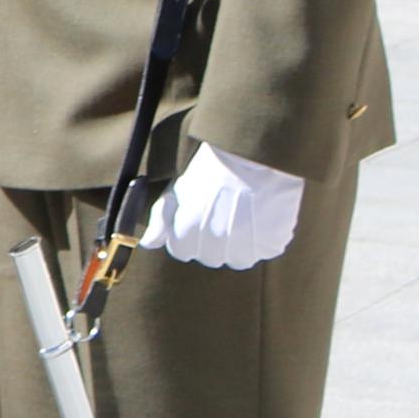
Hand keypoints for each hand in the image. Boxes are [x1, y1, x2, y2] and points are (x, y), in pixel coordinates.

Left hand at [147, 143, 305, 269]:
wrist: (251, 158)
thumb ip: (159, 221)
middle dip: (212, 242)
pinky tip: (260, 217)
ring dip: (237, 244)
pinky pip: (263, 252)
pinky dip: (262, 240)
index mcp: (186, 234)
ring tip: (241, 216)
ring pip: (236, 259)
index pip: (182, 252)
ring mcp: (244, 248)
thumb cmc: (210, 172)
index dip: (188, 235)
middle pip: (209, 258)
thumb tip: (148, 243)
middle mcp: (213, 246)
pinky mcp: (270, 245)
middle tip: (222, 214)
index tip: (198, 218)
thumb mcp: (177, 191)